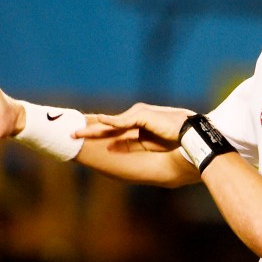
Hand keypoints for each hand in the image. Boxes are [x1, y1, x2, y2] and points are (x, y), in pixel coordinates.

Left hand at [74, 103, 194, 151]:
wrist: (189, 134)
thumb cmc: (172, 140)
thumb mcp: (146, 145)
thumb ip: (128, 145)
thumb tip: (108, 147)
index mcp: (136, 124)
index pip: (113, 127)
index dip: (98, 129)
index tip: (83, 132)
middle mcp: (134, 116)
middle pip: (107, 124)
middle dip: (90, 128)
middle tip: (72, 132)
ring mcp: (137, 114)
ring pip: (110, 123)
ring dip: (93, 129)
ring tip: (77, 132)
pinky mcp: (141, 115)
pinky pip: (121, 122)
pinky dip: (109, 122)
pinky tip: (98, 121)